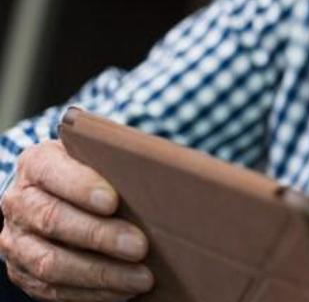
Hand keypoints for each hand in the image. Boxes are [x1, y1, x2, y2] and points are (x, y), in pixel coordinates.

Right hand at [0, 140, 152, 300]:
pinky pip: (54, 289)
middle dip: (99, 236)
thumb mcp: (97, 156)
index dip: (81, 187)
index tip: (113, 202)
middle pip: (53, 219)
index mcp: (36, 164)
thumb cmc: (91, 173)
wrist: (55, 197)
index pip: (52, 172)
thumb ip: (115, 161)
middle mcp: (19, 203)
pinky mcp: (23, 272)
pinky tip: (125, 291)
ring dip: (101, 273)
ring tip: (141, 277)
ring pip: (51, 262)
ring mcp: (17, 241)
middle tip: (140, 246)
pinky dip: (94, 292)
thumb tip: (156, 175)